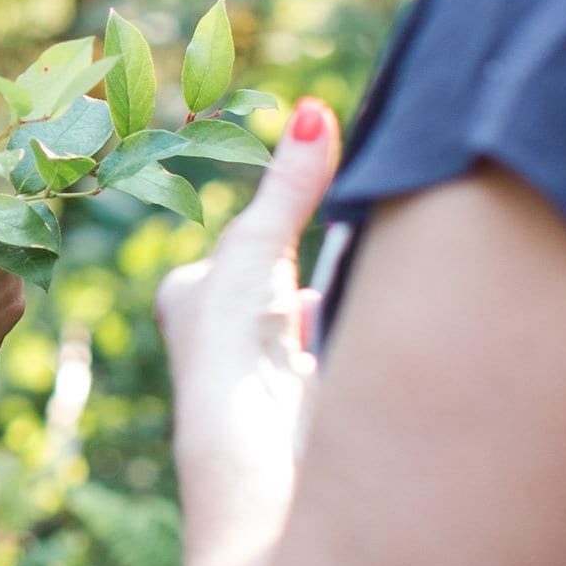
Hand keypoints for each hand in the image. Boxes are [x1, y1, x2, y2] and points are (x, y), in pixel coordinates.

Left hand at [156, 99, 340, 547]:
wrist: (257, 453)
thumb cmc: (230, 344)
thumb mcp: (259, 246)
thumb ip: (292, 184)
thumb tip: (313, 111)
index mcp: (193, 302)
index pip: (249, 254)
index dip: (284, 240)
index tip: (326, 220)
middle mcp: (224, 344)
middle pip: (289, 287)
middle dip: (321, 278)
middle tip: (359, 254)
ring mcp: (269, 382)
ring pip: (322, 323)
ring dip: (347, 312)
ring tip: (365, 300)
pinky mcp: (311, 411)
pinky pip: (347, 358)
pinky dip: (361, 347)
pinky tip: (371, 342)